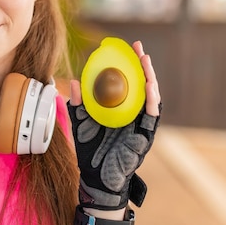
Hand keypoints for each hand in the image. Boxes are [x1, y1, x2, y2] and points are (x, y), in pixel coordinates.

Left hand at [68, 41, 160, 209]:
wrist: (95, 177)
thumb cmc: (89, 151)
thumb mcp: (80, 123)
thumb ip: (78, 104)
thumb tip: (73, 81)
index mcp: (119, 109)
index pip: (127, 82)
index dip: (128, 65)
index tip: (126, 48)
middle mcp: (133, 114)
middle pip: (141, 85)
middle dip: (142, 66)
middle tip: (139, 48)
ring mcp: (141, 125)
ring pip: (151, 97)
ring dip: (150, 78)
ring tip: (146, 62)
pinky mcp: (145, 136)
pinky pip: (151, 116)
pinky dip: (152, 101)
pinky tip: (150, 86)